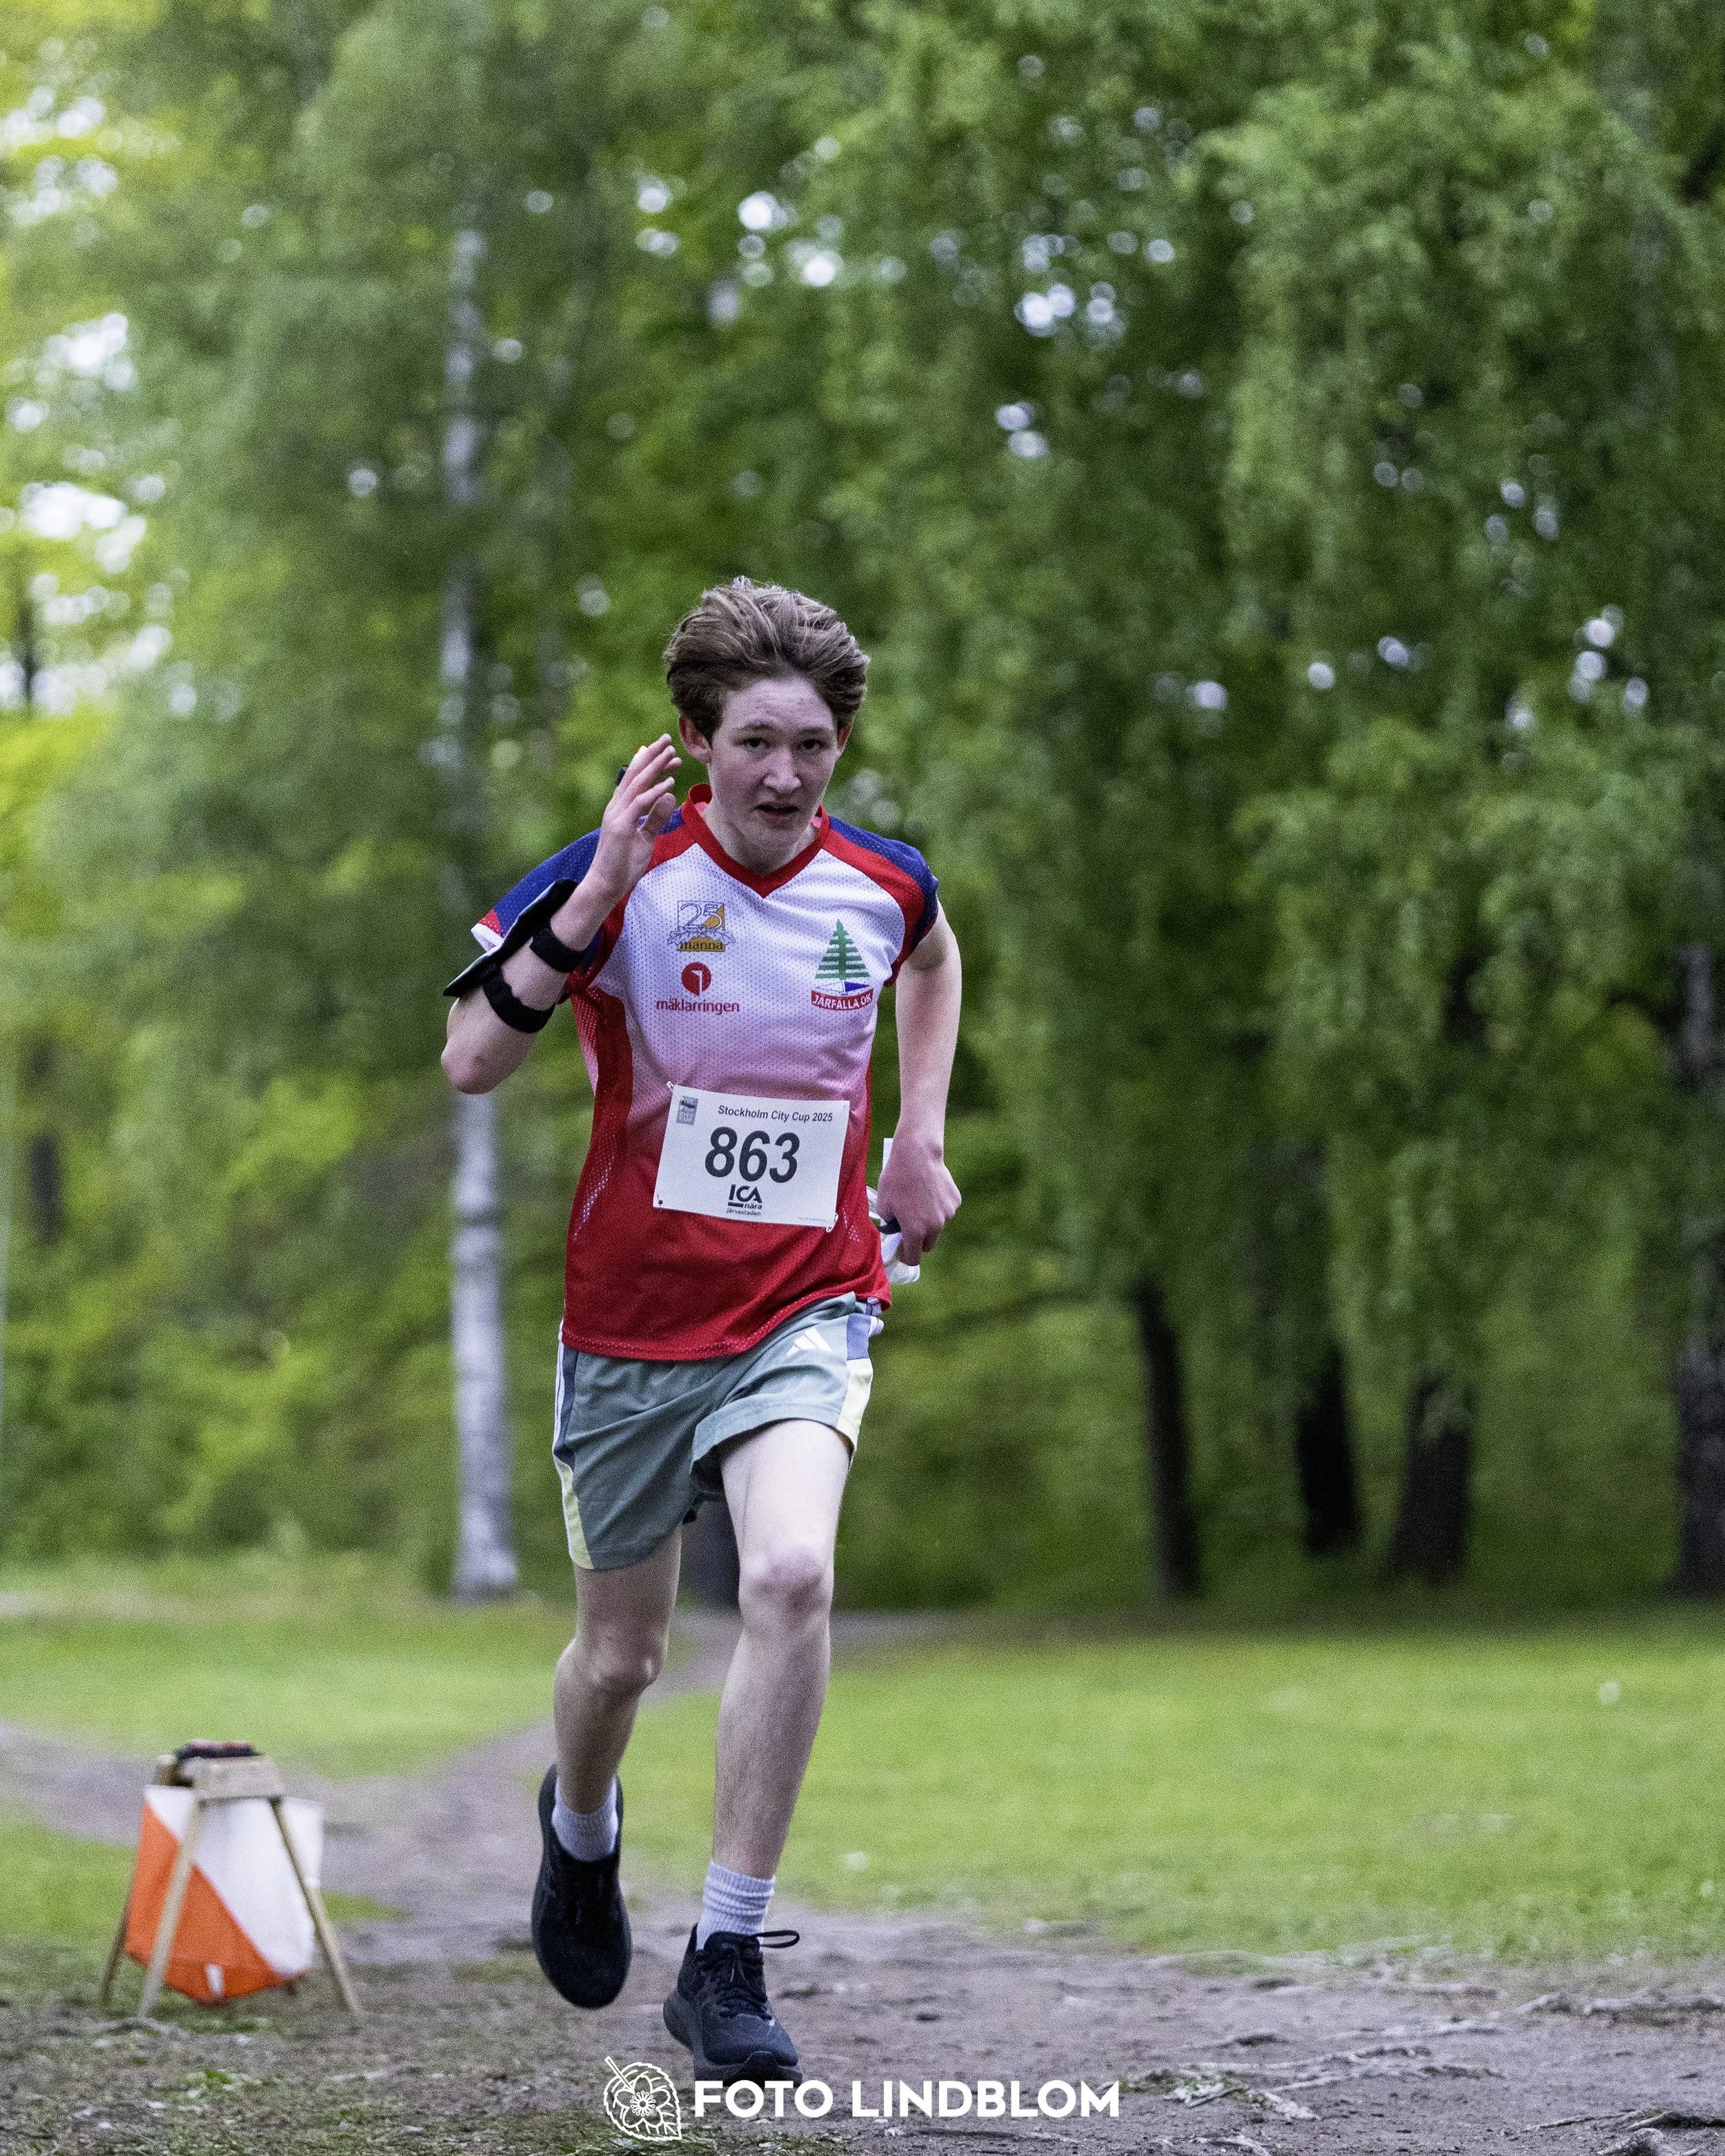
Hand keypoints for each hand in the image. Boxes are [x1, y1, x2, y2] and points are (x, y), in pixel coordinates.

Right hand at [587, 736, 681, 902]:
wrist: (606, 885)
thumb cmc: (623, 864)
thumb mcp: (646, 838)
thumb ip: (656, 818)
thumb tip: (669, 796)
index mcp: (620, 808)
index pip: (635, 778)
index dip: (649, 762)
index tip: (667, 752)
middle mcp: (616, 807)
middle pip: (635, 773)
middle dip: (652, 755)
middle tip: (668, 739)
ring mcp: (616, 815)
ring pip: (637, 784)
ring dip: (655, 767)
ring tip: (672, 755)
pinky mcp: (620, 826)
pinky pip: (640, 803)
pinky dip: (655, 792)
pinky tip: (669, 783)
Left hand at [875, 1131, 959, 1264]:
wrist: (918, 1154)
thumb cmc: (896, 1179)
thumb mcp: (884, 1204)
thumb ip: (889, 1223)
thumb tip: (894, 1229)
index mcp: (915, 1231)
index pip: (913, 1257)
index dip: (906, 1257)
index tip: (901, 1251)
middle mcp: (935, 1226)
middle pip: (928, 1245)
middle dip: (918, 1241)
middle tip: (909, 1227)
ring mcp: (948, 1213)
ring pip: (938, 1226)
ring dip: (929, 1222)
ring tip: (918, 1202)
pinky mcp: (955, 1201)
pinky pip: (945, 1211)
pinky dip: (938, 1207)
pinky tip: (929, 1191)